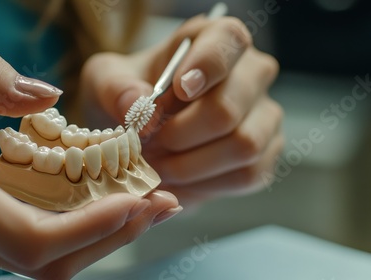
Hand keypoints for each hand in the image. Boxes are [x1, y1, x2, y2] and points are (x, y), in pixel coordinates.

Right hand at [0, 44, 179, 278]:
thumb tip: (47, 95)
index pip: (34, 242)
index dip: (95, 229)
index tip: (141, 202)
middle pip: (46, 262)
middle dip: (111, 236)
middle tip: (162, 202)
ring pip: (33, 258)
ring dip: (92, 233)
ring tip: (137, 199)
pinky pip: (14, 240)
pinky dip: (61, 225)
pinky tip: (85, 196)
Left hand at [81, 16, 283, 205]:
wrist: (143, 127)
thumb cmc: (130, 93)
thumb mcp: (105, 81)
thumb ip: (116, 88)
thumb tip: (139, 105)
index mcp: (215, 38)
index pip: (228, 40)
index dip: (206, 66)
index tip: (179, 88)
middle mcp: (250, 73)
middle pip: (229, 108)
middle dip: (180, 136)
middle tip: (149, 145)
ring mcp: (264, 115)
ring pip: (243, 146)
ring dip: (190, 165)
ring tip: (158, 165)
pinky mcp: (264, 154)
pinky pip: (247, 175)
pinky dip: (204, 185)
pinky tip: (176, 180)